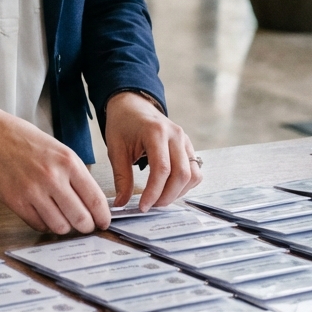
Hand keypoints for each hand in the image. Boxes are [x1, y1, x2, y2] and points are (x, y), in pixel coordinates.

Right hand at [0, 102, 110, 233]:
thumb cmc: (27, 142)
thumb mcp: (59, 151)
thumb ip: (76, 176)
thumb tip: (92, 204)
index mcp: (68, 162)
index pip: (95, 200)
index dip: (103, 217)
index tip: (103, 223)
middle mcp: (52, 177)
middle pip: (81, 219)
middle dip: (85, 226)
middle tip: (84, 224)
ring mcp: (33, 191)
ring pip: (61, 227)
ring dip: (64, 226)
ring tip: (61, 217)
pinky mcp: (17, 202)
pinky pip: (39, 225)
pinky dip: (44, 223)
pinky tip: (42, 212)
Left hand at [105, 91, 201, 210]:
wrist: (132, 105)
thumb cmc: (122, 124)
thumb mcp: (115, 149)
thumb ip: (121, 177)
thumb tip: (121, 203)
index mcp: (155, 132)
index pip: (162, 169)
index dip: (154, 192)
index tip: (143, 206)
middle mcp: (175, 135)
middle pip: (181, 174)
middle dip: (167, 196)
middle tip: (151, 206)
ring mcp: (185, 139)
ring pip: (193, 174)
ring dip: (178, 192)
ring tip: (159, 198)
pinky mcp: (188, 145)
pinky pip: (195, 170)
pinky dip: (185, 184)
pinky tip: (169, 188)